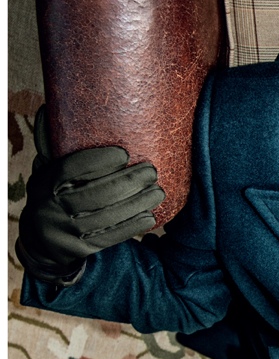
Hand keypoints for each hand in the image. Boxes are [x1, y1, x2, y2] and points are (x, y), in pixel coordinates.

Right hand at [16, 106, 164, 283]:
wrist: (40, 242)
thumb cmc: (53, 196)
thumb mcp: (46, 172)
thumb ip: (52, 145)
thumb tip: (49, 107)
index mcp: (43, 184)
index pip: (69, 170)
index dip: (97, 161)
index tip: (123, 153)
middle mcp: (49, 209)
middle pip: (93, 195)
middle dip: (127, 182)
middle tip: (152, 171)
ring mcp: (63, 232)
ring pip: (105, 217)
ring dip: (136, 204)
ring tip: (158, 192)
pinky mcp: (77, 251)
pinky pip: (108, 238)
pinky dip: (130, 226)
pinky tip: (149, 216)